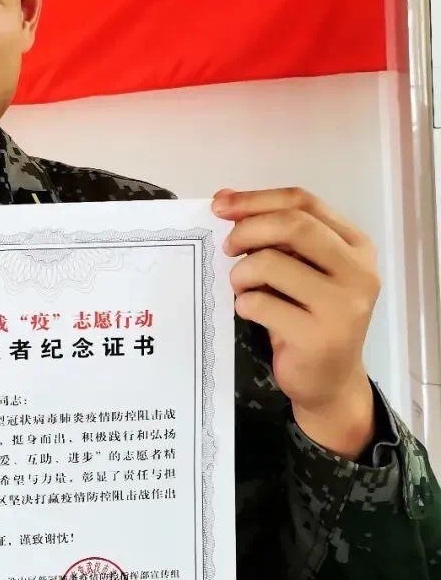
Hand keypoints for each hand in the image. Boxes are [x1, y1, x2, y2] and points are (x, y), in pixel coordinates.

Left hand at [213, 186, 380, 449]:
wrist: (329, 381)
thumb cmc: (308, 316)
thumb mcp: (301, 268)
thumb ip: (274, 233)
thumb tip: (224, 198)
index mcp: (356, 245)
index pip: (304, 201)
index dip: (257, 198)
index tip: (220, 204)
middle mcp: (359, 271)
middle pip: (292, 225)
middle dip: (248, 229)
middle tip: (227, 247)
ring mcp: (343, 306)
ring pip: (271, 263)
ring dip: (241, 272)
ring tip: (241, 286)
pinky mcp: (320, 337)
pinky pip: (261, 303)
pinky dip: (243, 303)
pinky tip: (250, 311)